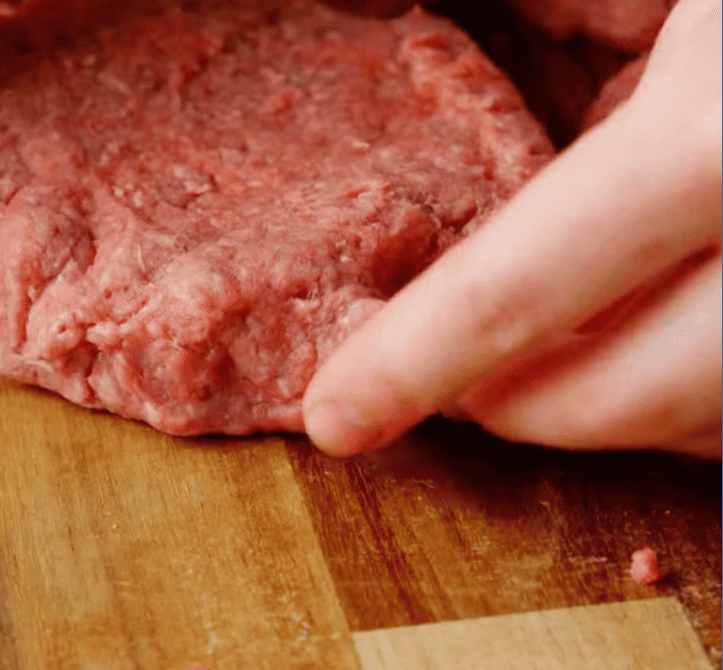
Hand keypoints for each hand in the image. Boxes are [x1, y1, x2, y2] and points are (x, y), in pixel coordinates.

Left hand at [303, 0, 721, 457]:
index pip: (525, 284)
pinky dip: (715, 387)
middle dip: (526, 410)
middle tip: (460, 392)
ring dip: (630, 411)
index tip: (336, 415)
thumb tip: (447, 44)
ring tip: (557, 369)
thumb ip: (574, 19)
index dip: (415, 361)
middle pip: (640, 393)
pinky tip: (679, 329)